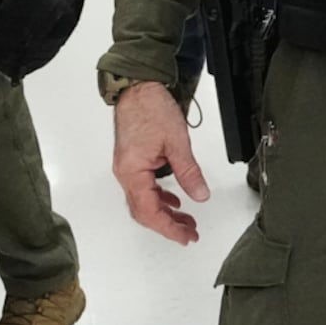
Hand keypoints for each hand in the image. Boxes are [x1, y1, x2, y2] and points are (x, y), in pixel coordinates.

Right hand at [112, 80, 210, 243]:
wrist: (138, 88)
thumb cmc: (151, 108)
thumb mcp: (177, 141)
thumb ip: (189, 172)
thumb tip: (200, 195)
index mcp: (132, 172)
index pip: (149, 211)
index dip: (168, 228)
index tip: (185, 236)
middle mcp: (125, 174)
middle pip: (144, 212)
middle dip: (167, 225)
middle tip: (189, 233)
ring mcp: (127, 168)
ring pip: (144, 202)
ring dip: (165, 213)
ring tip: (186, 220)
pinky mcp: (132, 162)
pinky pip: (144, 189)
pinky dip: (160, 198)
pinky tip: (174, 200)